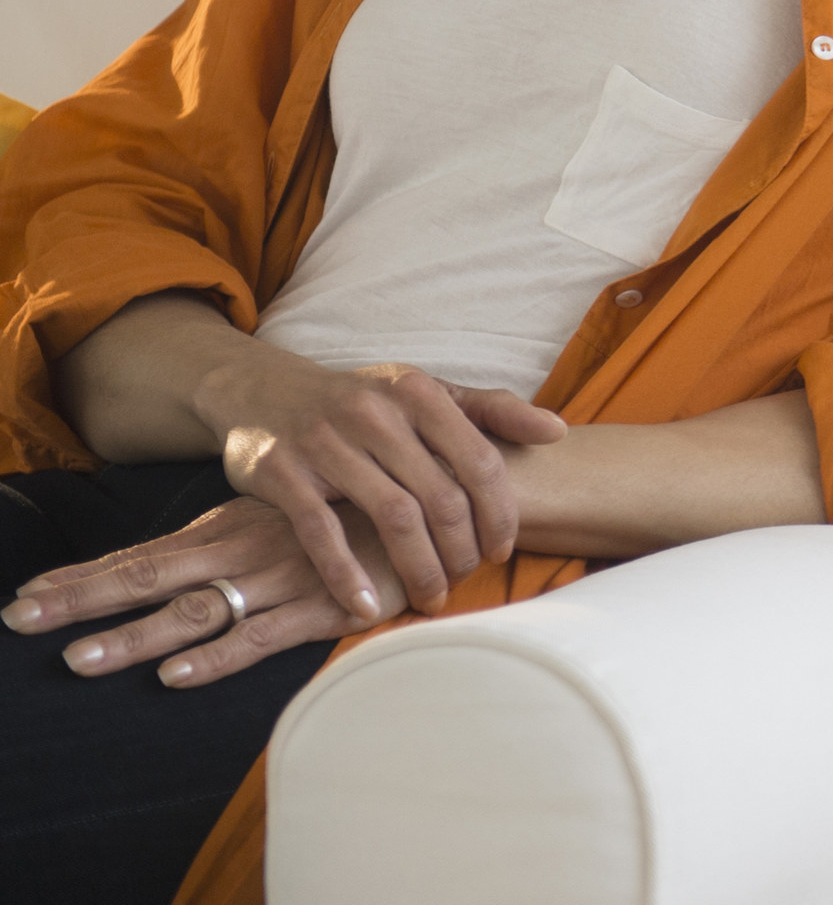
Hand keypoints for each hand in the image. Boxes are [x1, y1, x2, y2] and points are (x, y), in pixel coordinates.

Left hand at [0, 495, 406, 686]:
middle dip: (81, 599)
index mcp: (236, 527)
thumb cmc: (369, 511)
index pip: (146, 553)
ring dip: (132, 638)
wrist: (447, 501)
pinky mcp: (319, 608)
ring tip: (78, 661)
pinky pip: (260, 638)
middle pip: (149, 576)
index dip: (86, 574)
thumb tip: (208, 558)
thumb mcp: (302, 511)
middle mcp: (246, 550)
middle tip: (20, 619)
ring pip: (192, 611)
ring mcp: (279, 579)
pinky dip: (215, 658)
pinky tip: (176, 675)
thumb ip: (258, 534)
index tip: (28, 593)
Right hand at [193, 351, 564, 620]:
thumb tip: (558, 431)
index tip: (502, 551)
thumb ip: (492, 411)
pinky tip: (368, 606)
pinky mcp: (282, 472)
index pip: (479, 460)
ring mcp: (326, 442)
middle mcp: (375, 413)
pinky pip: (323, 533)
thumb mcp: (425, 393)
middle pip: (441, 495)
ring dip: (418, 568)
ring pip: (393, 516)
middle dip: (461, 549)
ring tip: (431, 598)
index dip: (498, 513)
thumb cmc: (362, 401)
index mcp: (419, 392)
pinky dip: (348, 575)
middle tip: (465, 581)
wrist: (263, 390)